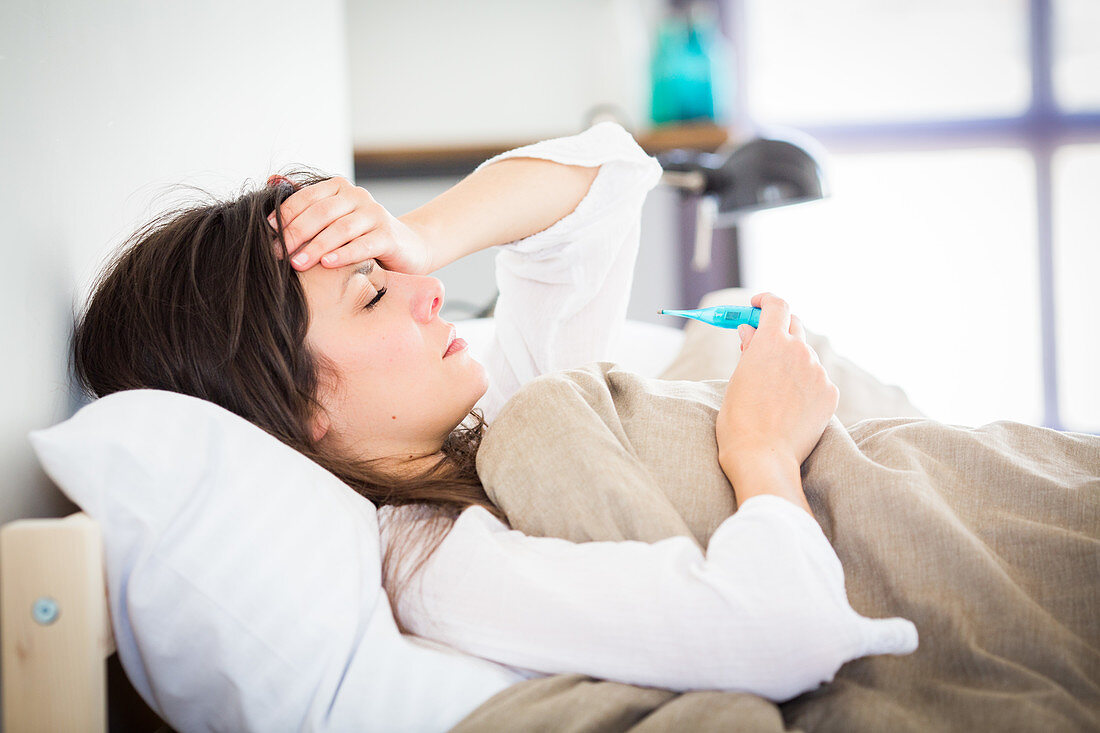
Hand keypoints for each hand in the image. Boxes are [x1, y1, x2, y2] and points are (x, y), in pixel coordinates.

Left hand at [269, 176, 434, 274]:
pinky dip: (344, 254)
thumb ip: (308, 206)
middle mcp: (358, 196)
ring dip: (316, 247)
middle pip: (321, 212)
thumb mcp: (334, 221)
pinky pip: (363, 244)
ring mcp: (375, 214)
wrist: (409, 248)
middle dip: (296, 233)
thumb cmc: (362, 237)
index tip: (266, 233)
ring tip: (297, 263)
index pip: (307, 197)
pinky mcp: (389, 236)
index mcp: (339, 188)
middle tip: (277, 253)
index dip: (285, 215)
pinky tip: (328, 264)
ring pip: (340, 229)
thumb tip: (272, 181)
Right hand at [715, 292, 838, 471]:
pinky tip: (790, 406)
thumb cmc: (739, 421)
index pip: (777, 305)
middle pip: (794, 325)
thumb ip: (748, 350)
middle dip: (778, 329)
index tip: (756, 306)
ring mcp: (818, 372)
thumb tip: (750, 332)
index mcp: (771, 342)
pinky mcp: (830, 393)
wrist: (763, 457)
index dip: (766, 301)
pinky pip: (817, 379)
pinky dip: (804, 384)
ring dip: (791, 361)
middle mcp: (799, 351)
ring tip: (773, 390)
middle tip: (763, 344)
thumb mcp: (736, 379)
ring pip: (805, 356)